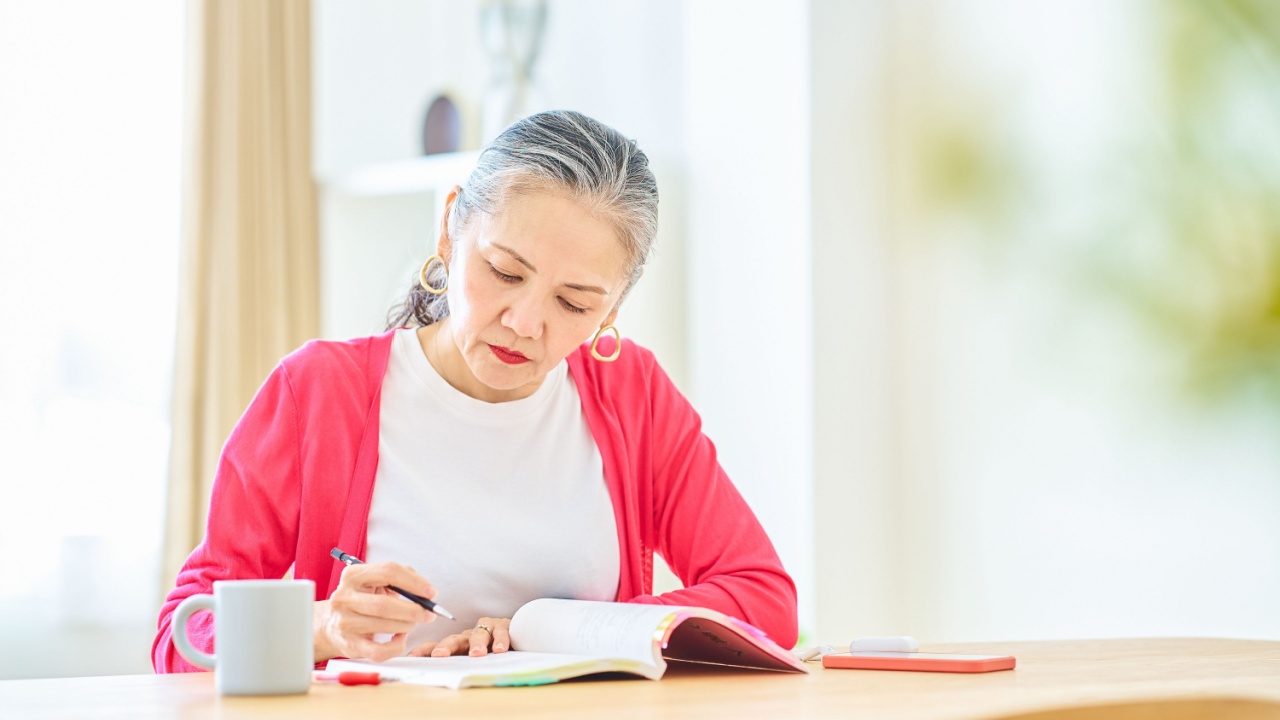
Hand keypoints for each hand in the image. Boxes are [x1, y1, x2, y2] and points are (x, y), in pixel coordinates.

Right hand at [314, 562, 438, 661]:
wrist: (330, 625)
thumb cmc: (361, 601)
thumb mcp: (374, 581)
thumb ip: (400, 577)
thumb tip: (425, 590)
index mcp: (353, 575)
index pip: (388, 572)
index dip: (414, 582)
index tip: (431, 592)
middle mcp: (344, 598)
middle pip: (385, 604)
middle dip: (414, 610)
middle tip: (428, 614)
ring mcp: (345, 623)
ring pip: (384, 626)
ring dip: (407, 626)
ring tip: (412, 623)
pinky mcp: (350, 645)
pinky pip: (380, 651)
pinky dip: (397, 646)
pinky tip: (400, 638)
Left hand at [408, 617, 511, 657]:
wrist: (518, 632)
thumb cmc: (490, 650)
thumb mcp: (471, 658)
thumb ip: (458, 664)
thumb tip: (437, 676)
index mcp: (458, 644)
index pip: (436, 645)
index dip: (424, 650)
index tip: (411, 658)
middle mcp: (469, 635)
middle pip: (454, 639)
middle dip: (446, 646)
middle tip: (440, 655)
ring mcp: (486, 628)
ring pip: (479, 632)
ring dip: (477, 642)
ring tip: (477, 654)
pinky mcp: (504, 626)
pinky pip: (501, 631)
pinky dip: (500, 639)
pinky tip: (499, 649)